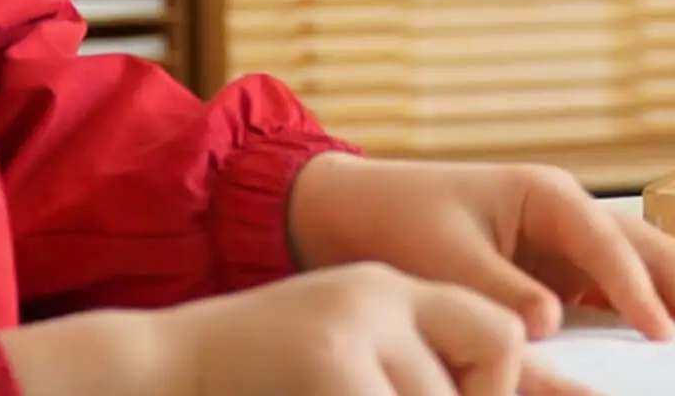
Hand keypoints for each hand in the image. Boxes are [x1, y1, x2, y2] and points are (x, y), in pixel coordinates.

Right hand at [1, 263, 570, 395]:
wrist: (155, 368)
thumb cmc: (255, 379)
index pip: (503, 328)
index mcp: (390, 289)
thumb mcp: (345, 363)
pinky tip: (321, 392)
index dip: (507, 384)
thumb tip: (518, 390)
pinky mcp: (333, 370)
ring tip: (332, 383)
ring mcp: (356, 331)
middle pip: (495, 355)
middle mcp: (382, 295)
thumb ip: (415, 370)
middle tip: (392, 392)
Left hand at [286, 155, 674, 341]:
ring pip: (636, 267)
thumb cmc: (399, 220)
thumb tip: (549, 324)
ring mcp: (562, 242)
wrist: (354, 212)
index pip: (608, 244)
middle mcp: (566, 214)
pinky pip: (604, 293)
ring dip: (674, 297)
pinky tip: (658, 346)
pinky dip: (636, 314)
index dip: (639, 290)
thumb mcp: (447, 258)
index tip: (663, 334)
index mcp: (546, 194)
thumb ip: (501, 291)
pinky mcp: (551, 271)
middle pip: (646, 245)